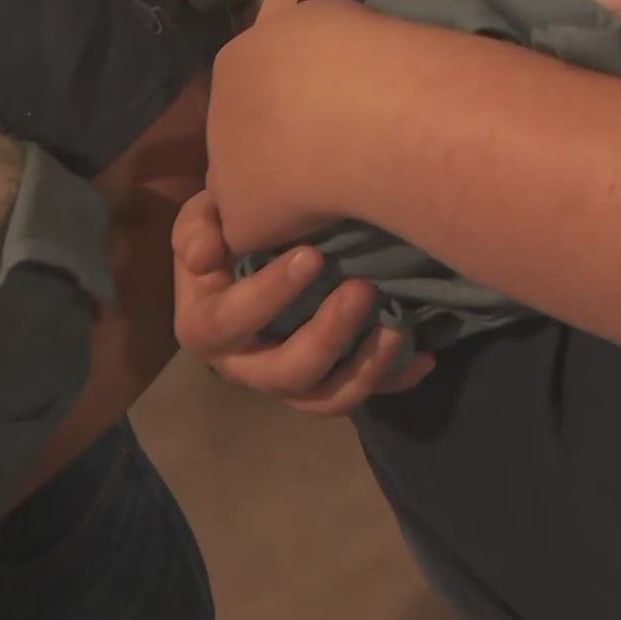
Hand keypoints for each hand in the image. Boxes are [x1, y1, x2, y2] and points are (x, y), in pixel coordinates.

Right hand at [171, 192, 432, 415]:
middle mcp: (246, 366)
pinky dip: (395, 379)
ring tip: (397, 330)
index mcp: (206, 328)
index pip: (228, 322)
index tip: (312, 255)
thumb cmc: (228, 233)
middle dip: (328, 336)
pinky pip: (364, 395)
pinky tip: (423, 357)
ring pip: (327, 399)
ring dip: (366, 370)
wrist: (256, 253)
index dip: (268, 295)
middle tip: (363, 289)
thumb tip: (203, 257)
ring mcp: (290, 382)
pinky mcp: (329, 383)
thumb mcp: (204, 220)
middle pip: (285, 373)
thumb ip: (197, 230)